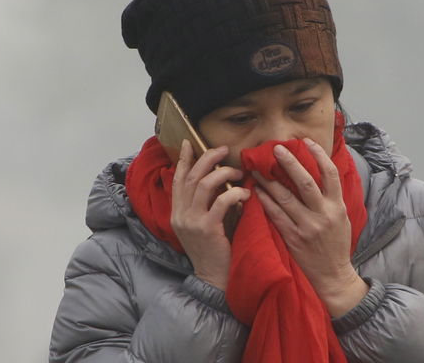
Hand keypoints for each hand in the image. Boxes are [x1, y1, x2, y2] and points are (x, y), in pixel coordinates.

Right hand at [171, 140, 250, 290]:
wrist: (214, 280)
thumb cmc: (214, 251)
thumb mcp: (204, 224)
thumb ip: (206, 204)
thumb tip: (220, 179)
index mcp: (177, 212)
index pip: (177, 179)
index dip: (182, 159)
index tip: (188, 143)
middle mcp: (180, 215)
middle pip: (190, 176)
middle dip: (207, 158)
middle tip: (223, 150)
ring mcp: (192, 222)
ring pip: (203, 185)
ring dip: (223, 173)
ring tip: (238, 172)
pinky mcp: (207, 229)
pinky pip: (221, 202)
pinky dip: (235, 193)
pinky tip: (246, 194)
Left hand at [253, 138, 366, 316]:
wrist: (333, 275)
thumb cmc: (335, 243)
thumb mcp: (340, 217)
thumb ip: (330, 196)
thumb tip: (318, 170)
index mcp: (337, 206)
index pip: (330, 174)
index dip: (318, 155)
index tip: (306, 141)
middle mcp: (323, 214)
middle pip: (305, 182)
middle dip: (289, 162)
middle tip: (275, 149)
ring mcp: (307, 226)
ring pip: (285, 197)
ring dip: (269, 181)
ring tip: (257, 169)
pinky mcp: (292, 237)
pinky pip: (275, 214)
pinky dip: (265, 201)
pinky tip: (256, 191)